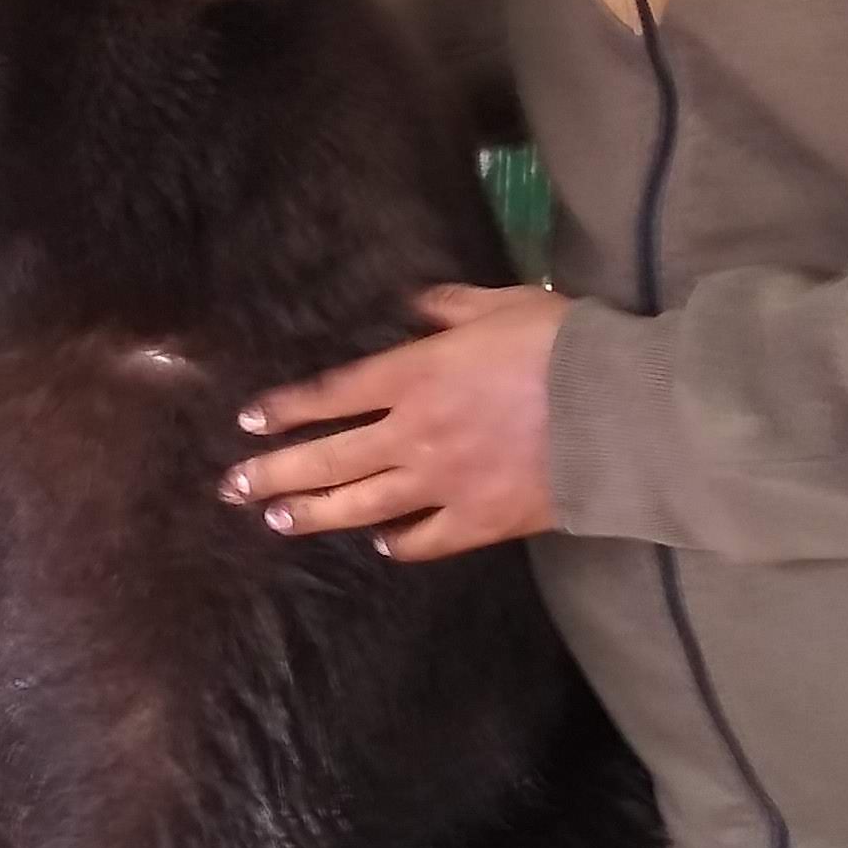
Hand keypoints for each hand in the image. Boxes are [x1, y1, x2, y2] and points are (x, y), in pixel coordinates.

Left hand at [220, 286, 567, 561]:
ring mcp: (443, 483)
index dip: (288, 408)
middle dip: (275, 472)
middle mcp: (414, 432)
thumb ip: (450, 308)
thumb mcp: (501, 304)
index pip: (334, 393)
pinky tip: (379, 543)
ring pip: (363, 503)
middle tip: (233, 487)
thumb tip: (413, 305)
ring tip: (278, 519)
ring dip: (316, 512)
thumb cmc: (560, 345)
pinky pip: (425, 538)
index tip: (250, 422)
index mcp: (416, 374)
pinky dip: (398, 542)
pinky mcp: (479, 521)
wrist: (614, 413)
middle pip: (330, 457)